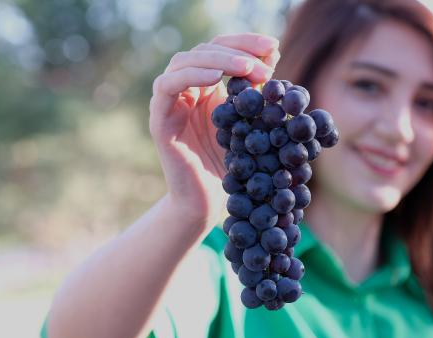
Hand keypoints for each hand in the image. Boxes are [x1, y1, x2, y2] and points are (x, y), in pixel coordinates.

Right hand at [149, 33, 279, 223]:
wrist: (209, 200)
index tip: (273, 45)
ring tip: (246, 68)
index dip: (245, 42)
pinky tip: (216, 79)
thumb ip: (257, 90)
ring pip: (183, 62)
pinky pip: (166, 87)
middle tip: (264, 64)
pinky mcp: (159, 120)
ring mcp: (169, 103)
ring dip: (216, 60)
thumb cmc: (231, 163)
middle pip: (203, 49)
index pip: (221, 49)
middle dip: (236, 50)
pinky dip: (190, 76)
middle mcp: (185, 89)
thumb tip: (273, 52)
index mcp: (205, 86)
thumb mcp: (251, 121)